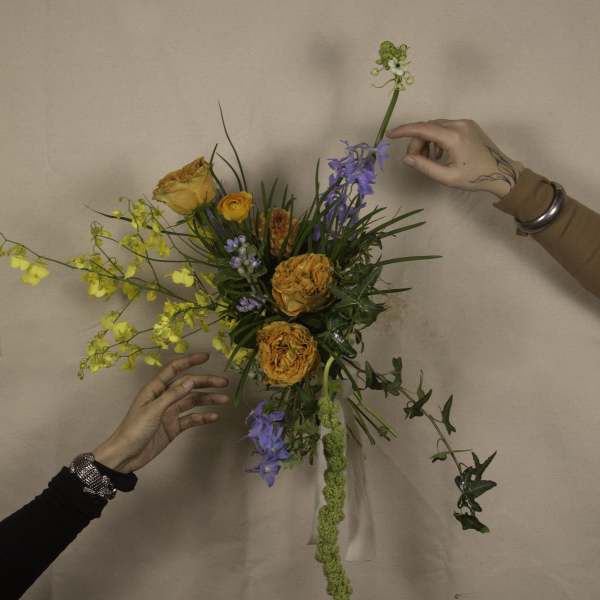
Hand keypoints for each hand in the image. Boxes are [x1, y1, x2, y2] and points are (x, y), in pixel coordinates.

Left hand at [92, 353, 228, 472]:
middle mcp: (164, 398)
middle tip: (225, 382)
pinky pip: (191, 418)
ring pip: (193, 401)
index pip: (174, 370)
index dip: (190, 361)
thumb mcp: (153, 410)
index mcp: (155, 389)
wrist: (125, 456)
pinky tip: (214, 417)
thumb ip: (172, 395)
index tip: (206, 357)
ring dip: (208, 399)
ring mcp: (170, 412)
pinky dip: (203, 417)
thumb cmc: (133, 430)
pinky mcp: (173, 427)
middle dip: (206, 382)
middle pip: (188, 385)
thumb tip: (190, 380)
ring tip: (224, 399)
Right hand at [386, 118, 524, 197]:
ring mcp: (465, 123)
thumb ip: (424, 166)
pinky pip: (445, 126)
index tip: (390, 135)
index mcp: (453, 137)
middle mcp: (459, 125)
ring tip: (429, 159)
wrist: (501, 173)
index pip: (423, 128)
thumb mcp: (447, 177)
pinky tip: (440, 153)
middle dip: (416, 141)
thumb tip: (406, 158)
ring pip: (435, 126)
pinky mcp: (468, 125)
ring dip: (426, 140)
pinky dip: (437, 137)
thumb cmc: (474, 178)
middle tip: (415, 160)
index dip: (404, 131)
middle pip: (427, 127)